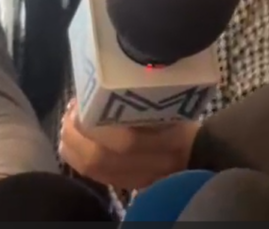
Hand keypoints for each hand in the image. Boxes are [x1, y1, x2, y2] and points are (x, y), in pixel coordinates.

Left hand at [57, 98, 198, 190]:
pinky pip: (92, 174)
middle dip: (75, 133)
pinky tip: (76, 142)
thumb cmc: (182, 122)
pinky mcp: (125, 183)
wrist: (198, 153)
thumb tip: (107, 84)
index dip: (96, 122)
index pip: (125, 141)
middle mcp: (148, 166)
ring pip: (90, 168)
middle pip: (99, 157)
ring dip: (71, 145)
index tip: (84, 100)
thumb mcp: (171, 106)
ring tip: (69, 125)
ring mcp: (134, 178)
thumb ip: (143, 101)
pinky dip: (76, 157)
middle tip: (71, 112)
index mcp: (166, 143)